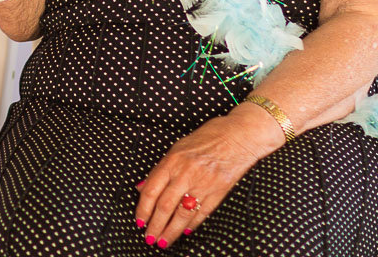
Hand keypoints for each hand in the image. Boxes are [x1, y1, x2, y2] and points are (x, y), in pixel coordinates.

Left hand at [134, 114, 274, 247]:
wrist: (238, 136)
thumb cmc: (208, 137)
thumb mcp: (178, 147)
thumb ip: (160, 168)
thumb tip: (143, 187)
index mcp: (172, 161)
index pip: (151, 191)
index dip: (143, 209)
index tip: (139, 221)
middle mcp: (185, 174)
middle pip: (165, 206)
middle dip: (155, 226)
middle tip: (149, 238)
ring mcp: (203, 184)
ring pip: (182, 214)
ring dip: (171, 231)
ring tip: (164, 241)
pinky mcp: (218, 192)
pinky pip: (202, 213)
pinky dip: (192, 225)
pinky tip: (185, 232)